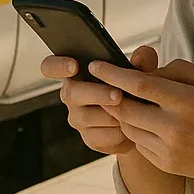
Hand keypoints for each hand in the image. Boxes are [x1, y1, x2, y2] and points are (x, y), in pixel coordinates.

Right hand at [46, 46, 163, 155]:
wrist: (143, 123)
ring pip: (86, 117)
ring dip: (110, 114)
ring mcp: (78, 118)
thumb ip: (142, 60)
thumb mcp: (140, 72)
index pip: (51, 66)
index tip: (73, 66)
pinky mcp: (89, 138)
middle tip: (117, 95)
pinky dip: (117, 132)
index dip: (57, 66)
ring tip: (130, 111)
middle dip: (96, 93)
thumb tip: (141, 56)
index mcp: (77, 73)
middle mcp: (71, 95)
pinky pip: (99, 136)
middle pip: (70, 93)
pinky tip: (129, 127)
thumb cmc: (134, 90)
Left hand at [90, 55, 193, 182]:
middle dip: (109, 95)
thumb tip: (144, 71)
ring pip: (127, 127)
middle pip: (126, 108)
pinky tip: (146, 123)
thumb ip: (176, 70)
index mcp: (186, 102)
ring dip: (121, 113)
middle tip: (101, 84)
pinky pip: (138, 143)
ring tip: (126, 102)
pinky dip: (136, 130)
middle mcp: (175, 128)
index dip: (113, 74)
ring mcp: (168, 150)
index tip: (95, 65)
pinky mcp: (165, 164)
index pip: (139, 85)